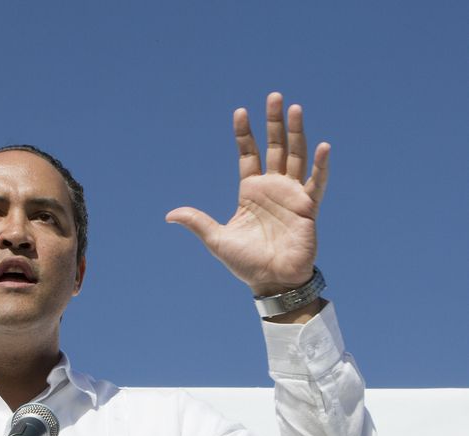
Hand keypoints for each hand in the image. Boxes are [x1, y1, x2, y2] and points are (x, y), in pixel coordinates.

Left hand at [166, 92, 328, 295]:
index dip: (245, 134)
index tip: (240, 111)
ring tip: (295, 108)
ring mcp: (292, 195)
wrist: (271, 281)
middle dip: (273, 122)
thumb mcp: (216, 239)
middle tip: (273, 96)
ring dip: (297, 132)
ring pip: (295, 156)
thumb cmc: (246, 262)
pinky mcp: (309, 207)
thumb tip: (170, 214)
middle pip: (274, 147)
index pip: (248, 154)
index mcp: (250, 192)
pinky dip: (320, 165)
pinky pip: (317, 182)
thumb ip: (197, 222)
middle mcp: (272, 188)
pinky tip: (323, 146)